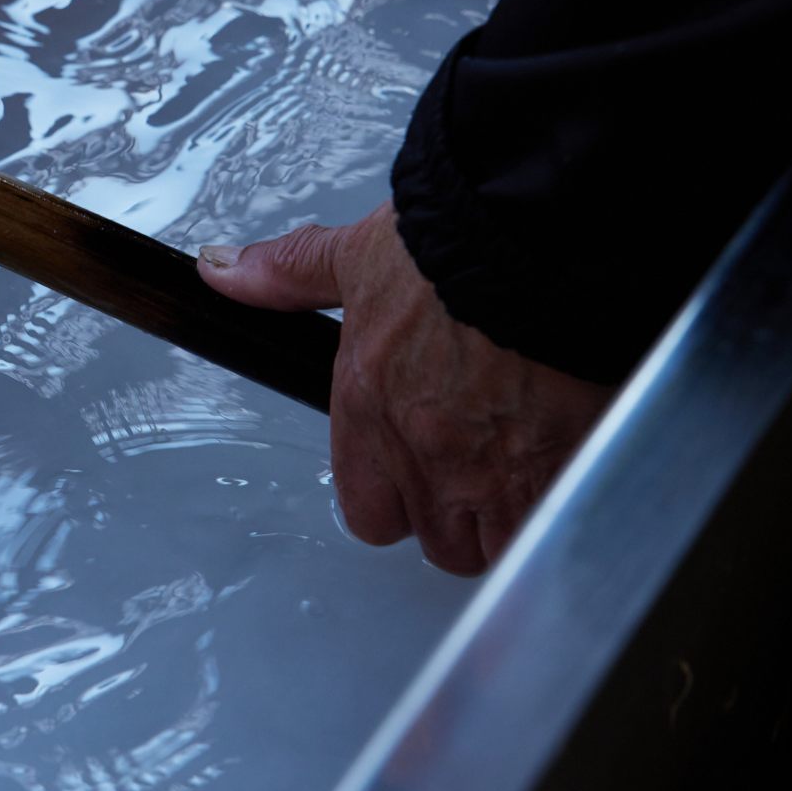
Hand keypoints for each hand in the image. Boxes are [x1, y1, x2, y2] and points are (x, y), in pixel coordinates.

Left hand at [196, 201, 612, 574]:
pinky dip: (558, 508)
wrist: (535, 243)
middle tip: (478, 473)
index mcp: (366, 406)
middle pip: (434, 540)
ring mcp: (491, 472)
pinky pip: (549, 526)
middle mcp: (422, 453)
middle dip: (454, 520)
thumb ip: (287, 274)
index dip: (392, 499)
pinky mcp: (556, 470)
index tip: (415, 470)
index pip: (364, 508)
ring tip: (525, 475)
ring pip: (491, 547)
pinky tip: (570, 469)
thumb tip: (222, 270)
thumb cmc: (453, 248)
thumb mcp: (354, 254)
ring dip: (506, 524)